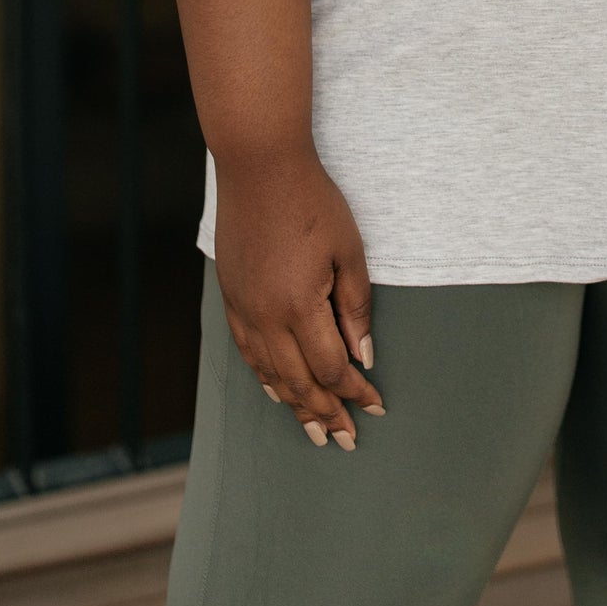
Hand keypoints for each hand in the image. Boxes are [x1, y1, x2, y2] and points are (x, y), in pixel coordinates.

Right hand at [212, 140, 383, 447]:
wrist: (259, 166)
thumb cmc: (312, 201)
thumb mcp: (349, 250)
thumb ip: (356, 307)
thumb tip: (363, 355)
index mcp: (299, 307)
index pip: (331, 367)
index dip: (354, 390)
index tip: (375, 404)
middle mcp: (266, 317)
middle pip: (299, 382)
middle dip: (327, 412)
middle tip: (346, 439)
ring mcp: (244, 309)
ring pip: (270, 374)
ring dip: (295, 405)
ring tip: (314, 430)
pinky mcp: (232, 297)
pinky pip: (248, 352)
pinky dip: (265, 377)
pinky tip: (276, 390)